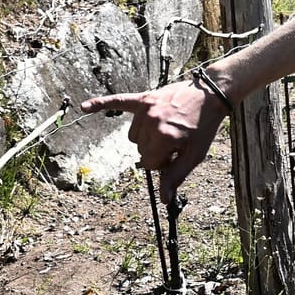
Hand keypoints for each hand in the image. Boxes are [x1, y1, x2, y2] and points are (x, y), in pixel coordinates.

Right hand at [78, 77, 228, 200]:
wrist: (210, 95)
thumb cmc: (204, 127)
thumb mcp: (194, 155)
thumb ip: (176, 176)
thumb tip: (163, 200)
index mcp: (164, 137)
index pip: (148, 164)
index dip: (162, 164)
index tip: (176, 154)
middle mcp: (152, 122)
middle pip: (140, 150)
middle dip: (155, 151)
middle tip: (174, 142)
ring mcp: (146, 109)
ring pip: (133, 136)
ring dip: (146, 138)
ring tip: (166, 130)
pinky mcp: (144, 98)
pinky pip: (118, 101)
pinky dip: (101, 104)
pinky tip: (84, 107)